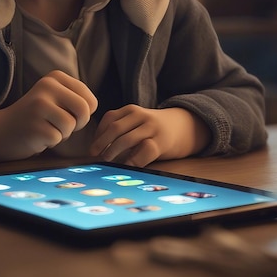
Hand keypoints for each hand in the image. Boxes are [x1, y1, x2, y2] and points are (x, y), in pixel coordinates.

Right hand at [0, 70, 97, 160]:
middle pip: (84, 110)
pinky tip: (38, 136)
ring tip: (47, 128)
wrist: (1, 131)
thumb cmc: (36, 117)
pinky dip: (52, 142)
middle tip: (63, 126)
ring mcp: (40, 105)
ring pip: (72, 125)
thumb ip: (76, 97)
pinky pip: (58, 138)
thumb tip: (98, 109)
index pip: (90, 99)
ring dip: (63, 133)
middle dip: (79, 124)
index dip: (84, 114)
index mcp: (55, 77)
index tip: (67, 115)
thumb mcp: (55, 97)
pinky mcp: (35, 126)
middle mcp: (47, 86)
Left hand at [90, 105, 209, 166]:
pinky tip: (126, 166)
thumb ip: (121, 128)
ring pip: (126, 139)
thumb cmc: (153, 129)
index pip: (109, 118)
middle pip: (115, 128)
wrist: (184, 127)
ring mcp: (151, 128)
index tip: (92, 147)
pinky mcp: (161, 143)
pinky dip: (131, 160)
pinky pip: (143, 152)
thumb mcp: (136, 121)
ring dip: (113, 152)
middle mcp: (141, 116)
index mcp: (131, 110)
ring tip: (106, 161)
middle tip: (94, 155)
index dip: (98, 133)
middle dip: (101, 143)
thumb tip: (97, 147)